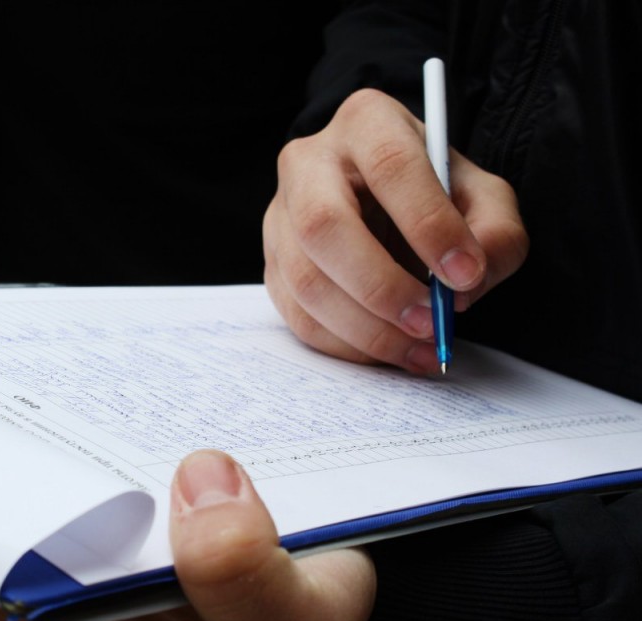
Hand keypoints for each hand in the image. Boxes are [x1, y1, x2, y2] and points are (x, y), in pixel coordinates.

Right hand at [264, 89, 527, 372]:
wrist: (387, 201)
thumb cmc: (434, 194)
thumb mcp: (482, 196)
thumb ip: (496, 231)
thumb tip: (466, 282)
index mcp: (366, 123)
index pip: (390, 167)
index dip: (428, 224)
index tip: (465, 273)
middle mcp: (308, 161)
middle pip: (324, 225)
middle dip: (381, 285)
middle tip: (430, 322)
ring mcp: (280, 214)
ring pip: (305, 278)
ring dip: (364, 326)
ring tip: (416, 347)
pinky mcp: (272, 262)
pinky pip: (296, 314)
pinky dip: (344, 344)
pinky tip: (386, 350)